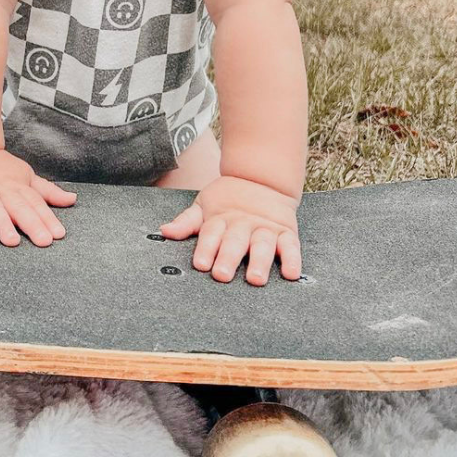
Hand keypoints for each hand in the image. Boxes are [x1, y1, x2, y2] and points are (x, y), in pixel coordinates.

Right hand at [0, 148, 76, 246]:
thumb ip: (48, 192)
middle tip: (44, 241)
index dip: (48, 218)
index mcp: (18, 187)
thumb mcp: (26, 177)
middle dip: (31, 223)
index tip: (59, 234)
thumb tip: (73, 199)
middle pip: (18, 207)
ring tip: (11, 241)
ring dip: (2, 224)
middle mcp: (1, 190)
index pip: (36, 204)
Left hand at [159, 175, 300, 284]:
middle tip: (222, 275)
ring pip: (263, 245)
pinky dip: (292, 259)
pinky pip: (291, 246)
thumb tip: (164, 231)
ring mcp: (265, 228)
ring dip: (260, 261)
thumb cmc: (227, 199)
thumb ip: (186, 222)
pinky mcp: (286, 232)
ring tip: (256, 278)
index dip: (205, 248)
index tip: (200, 264)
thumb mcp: (203, 206)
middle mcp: (243, 224)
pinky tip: (291, 274)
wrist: (261, 178)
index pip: (211, 234)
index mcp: (220, 219)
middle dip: (228, 258)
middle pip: (235, 242)